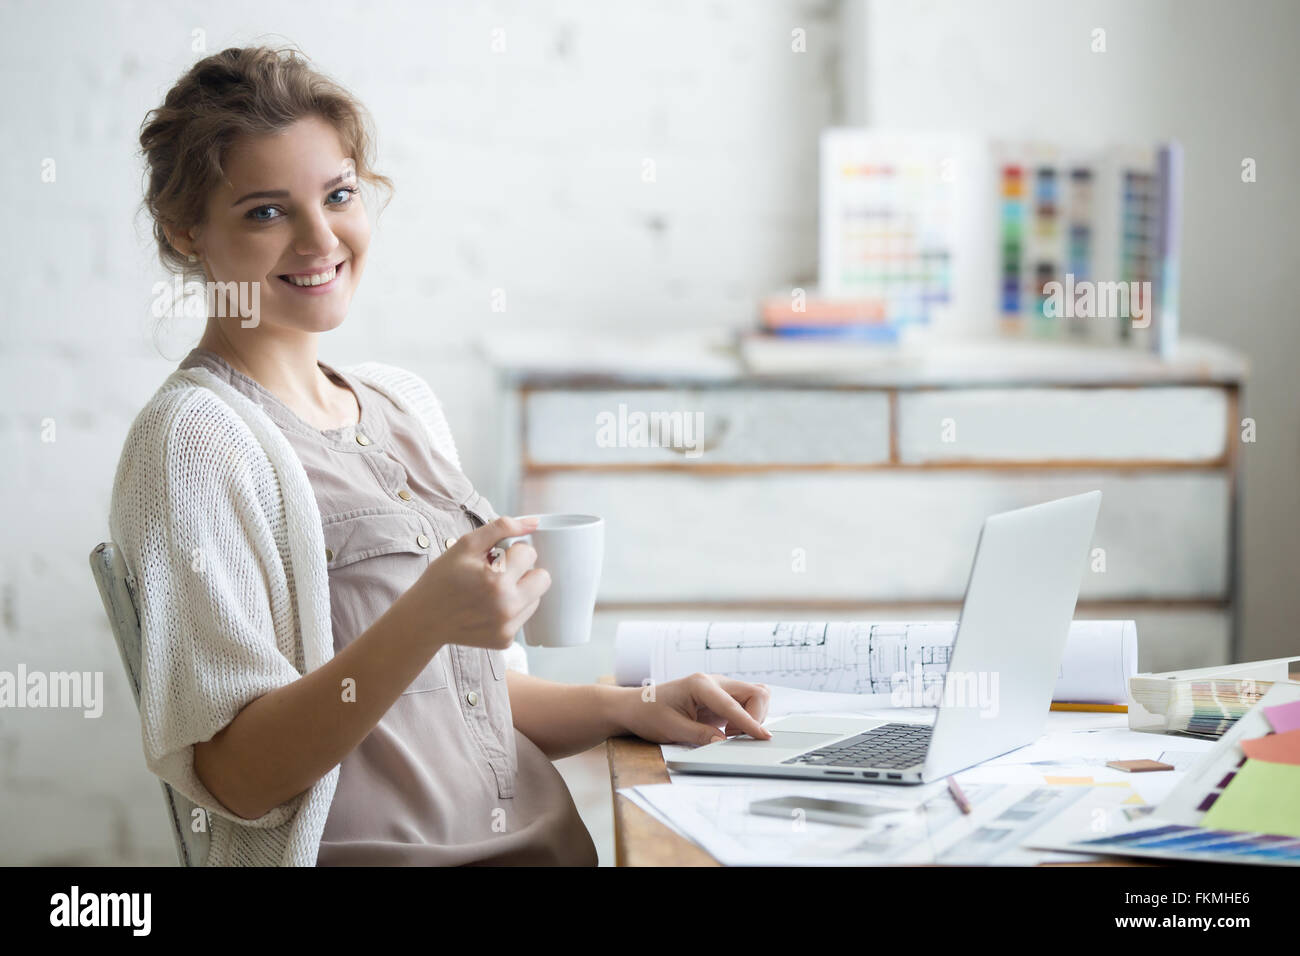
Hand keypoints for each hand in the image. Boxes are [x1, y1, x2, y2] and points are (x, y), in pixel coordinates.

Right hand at [414, 515, 550, 650]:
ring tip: (492, 591)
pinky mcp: (506, 640)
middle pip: (543, 578)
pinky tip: (489, 607)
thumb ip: (501, 528)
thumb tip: (534, 523)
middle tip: (500, 573)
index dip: (512, 551)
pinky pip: (524, 616)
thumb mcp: (465, 546)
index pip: (529, 553)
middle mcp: (506, 606)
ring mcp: (507, 627)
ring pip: (536, 597)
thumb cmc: (442, 579)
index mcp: (497, 580)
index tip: (495, 557)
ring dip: (520, 590)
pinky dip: (512, 609)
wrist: (424, 619)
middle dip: (525, 571)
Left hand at [616, 673, 772, 745]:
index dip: (750, 723)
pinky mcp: (720, 697)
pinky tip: (729, 731)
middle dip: (755, 717)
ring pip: (754, 695)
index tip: (763, 737)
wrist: (635, 707)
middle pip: (754, 692)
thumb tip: (725, 743)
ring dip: (752, 716)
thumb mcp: (672, 729)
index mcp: (700, 685)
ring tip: (731, 734)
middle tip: (736, 738)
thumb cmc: (649, 714)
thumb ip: (701, 736)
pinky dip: (746, 717)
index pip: (733, 705)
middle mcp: (713, 681)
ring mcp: (719, 688)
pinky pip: (746, 703)